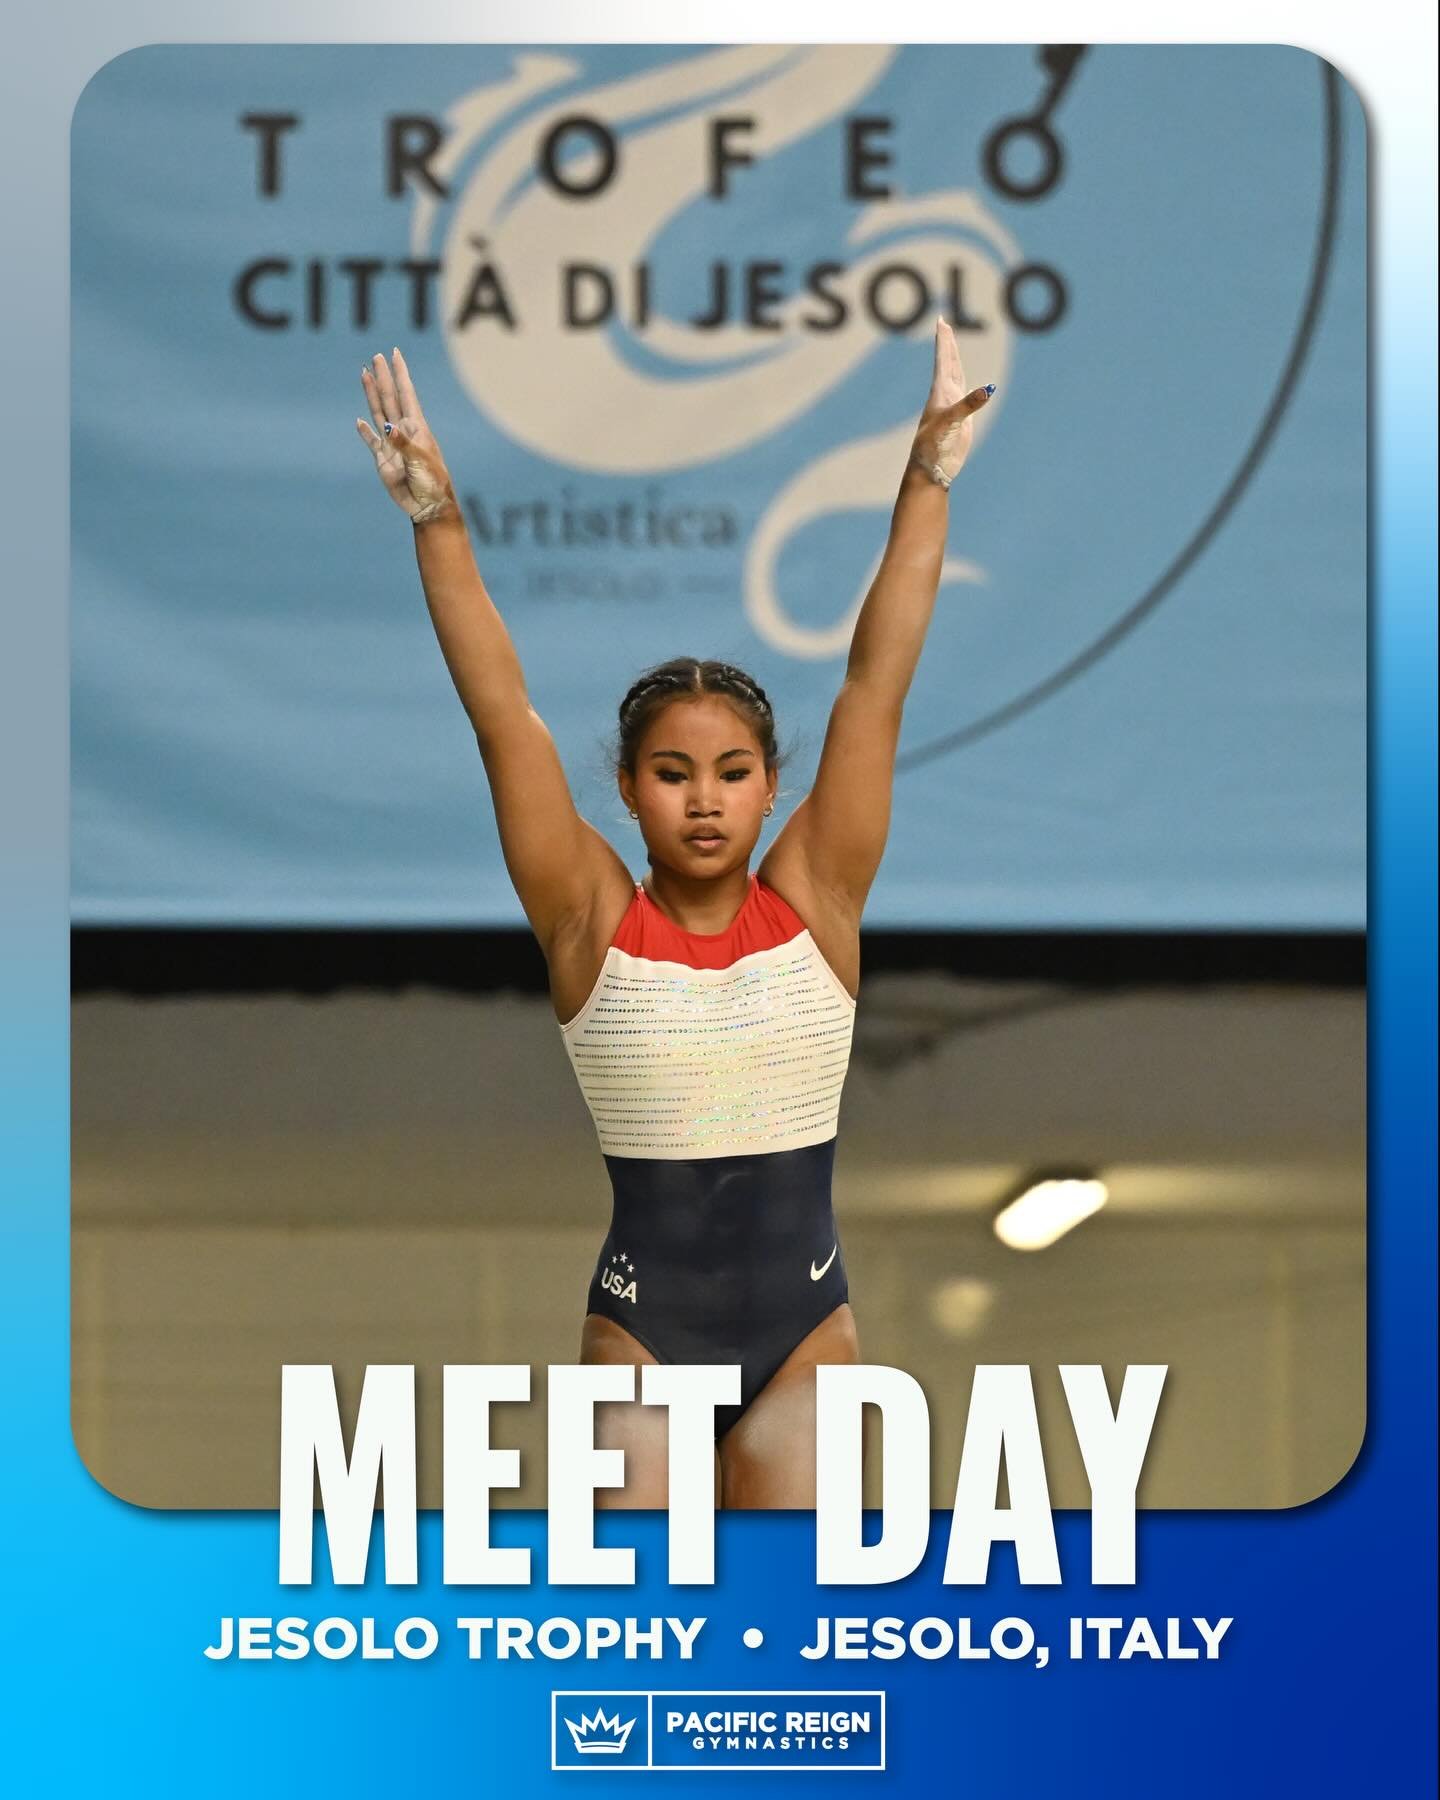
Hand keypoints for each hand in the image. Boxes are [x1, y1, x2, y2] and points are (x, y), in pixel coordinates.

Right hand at [355, 348, 455, 522]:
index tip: (395, 353)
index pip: (407, 394)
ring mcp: (391, 445)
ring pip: (378, 413)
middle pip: (390, 398)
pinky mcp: (382, 460)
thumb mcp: (420, 461)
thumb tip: (387, 427)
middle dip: (383, 377)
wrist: (427, 506)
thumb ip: (403, 443)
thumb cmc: (432, 482)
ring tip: (364, 375)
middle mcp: (403, 431)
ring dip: (371, 394)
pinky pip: (371, 441)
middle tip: (376, 357)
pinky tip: (359, 421)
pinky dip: (364, 432)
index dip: (400, 373)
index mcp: (416, 427)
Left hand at [908, 316, 993, 486]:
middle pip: (948, 363)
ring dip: (954, 359)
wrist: (931, 469)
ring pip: (955, 376)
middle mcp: (945, 396)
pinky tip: (971, 382)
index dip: (944, 341)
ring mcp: (953, 406)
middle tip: (944, 324)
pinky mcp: (962, 419)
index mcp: (940, 393)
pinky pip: (967, 395)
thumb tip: (987, 391)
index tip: (941, 322)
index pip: (943, 360)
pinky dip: (970, 384)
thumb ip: (968, 406)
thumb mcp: (951, 423)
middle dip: (947, 343)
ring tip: (952, 345)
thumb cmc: (933, 446)